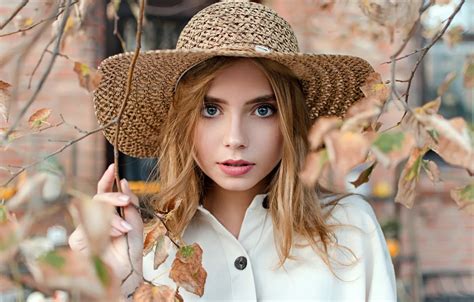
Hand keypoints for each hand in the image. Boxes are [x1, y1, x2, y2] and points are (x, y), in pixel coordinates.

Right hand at [68, 164, 143, 281]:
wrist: (126, 276)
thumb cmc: (130, 254)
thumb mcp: (136, 226)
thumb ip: (131, 206)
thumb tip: (125, 183)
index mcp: (109, 214)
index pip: (104, 193)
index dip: (107, 180)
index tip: (113, 167)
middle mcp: (95, 219)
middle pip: (98, 198)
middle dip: (113, 197)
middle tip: (126, 202)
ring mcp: (85, 228)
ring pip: (93, 210)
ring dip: (112, 217)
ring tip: (125, 228)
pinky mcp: (77, 240)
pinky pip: (88, 224)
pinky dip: (105, 227)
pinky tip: (116, 233)